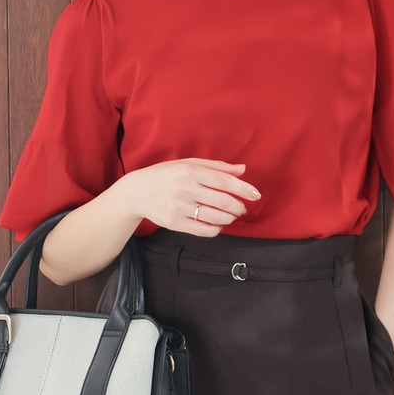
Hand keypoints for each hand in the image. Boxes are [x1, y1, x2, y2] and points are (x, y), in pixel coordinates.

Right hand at [118, 158, 260, 236]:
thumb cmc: (167, 174)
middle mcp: (186, 189)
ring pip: (215, 218)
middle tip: (242, 208)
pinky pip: (202, 230)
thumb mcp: (189, 164)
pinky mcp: (174, 223)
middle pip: (222, 201)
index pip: (224, 181)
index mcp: (191, 171)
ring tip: (231, 216)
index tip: (256, 194)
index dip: (243, 188)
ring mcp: (179, 207)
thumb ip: (217, 167)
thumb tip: (242, 169)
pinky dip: (216, 229)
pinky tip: (218, 224)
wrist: (137, 191)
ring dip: (229, 218)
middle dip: (238, 207)